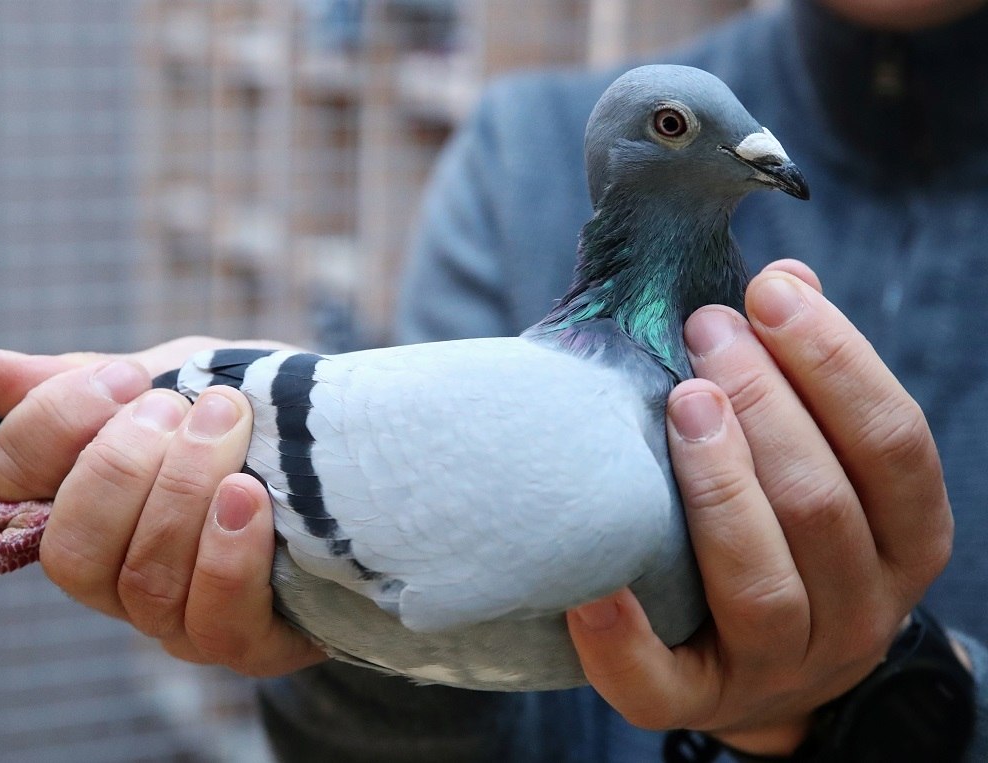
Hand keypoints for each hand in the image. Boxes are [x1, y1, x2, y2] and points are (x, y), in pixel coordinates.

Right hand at [0, 337, 324, 675]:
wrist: (353, 453)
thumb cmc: (250, 418)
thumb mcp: (178, 376)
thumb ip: (89, 380)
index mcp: (82, 500)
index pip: (15, 482)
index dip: (55, 427)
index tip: (128, 378)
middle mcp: (115, 571)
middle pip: (72, 549)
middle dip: (123, 466)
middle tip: (183, 407)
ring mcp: (175, 616)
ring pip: (143, 582)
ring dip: (183, 493)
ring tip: (229, 427)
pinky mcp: (244, 642)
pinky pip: (213, 620)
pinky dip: (226, 554)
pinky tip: (250, 499)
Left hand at [566, 261, 952, 753]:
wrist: (768, 666)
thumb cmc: (788, 536)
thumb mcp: (824, 464)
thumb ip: (810, 380)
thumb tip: (787, 277)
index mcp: (904, 540)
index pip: (892, 444)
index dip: (836, 362)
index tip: (770, 294)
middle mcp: (860, 609)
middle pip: (822, 504)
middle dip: (767, 403)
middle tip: (706, 329)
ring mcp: (783, 666)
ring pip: (760, 583)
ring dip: (720, 487)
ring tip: (681, 403)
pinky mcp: (700, 701)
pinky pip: (660, 683)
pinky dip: (622, 638)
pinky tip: (590, 586)